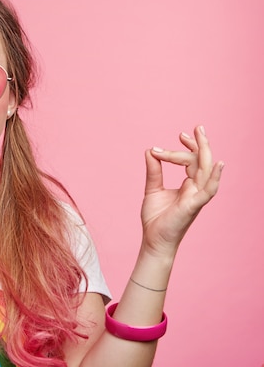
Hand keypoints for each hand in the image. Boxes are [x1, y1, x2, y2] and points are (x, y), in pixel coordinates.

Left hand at [140, 125, 222, 257]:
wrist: (153, 240)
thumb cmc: (156, 218)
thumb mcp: (152, 189)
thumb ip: (154, 171)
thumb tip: (149, 151)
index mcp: (188, 185)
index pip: (192, 161)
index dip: (185, 149)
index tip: (172, 140)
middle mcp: (196, 189)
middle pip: (203, 162)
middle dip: (201, 144)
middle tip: (197, 127)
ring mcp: (196, 197)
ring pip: (206, 171)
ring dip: (205, 152)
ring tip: (201, 135)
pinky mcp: (193, 206)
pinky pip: (208, 190)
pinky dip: (214, 177)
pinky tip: (217, 164)